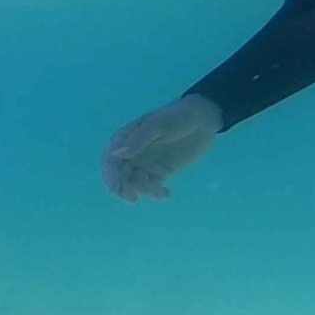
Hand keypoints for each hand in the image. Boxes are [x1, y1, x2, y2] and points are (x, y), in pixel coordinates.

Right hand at [101, 93, 222, 201]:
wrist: (204, 120)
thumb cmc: (178, 116)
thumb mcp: (159, 124)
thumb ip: (139, 139)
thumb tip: (117, 154)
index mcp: (125, 138)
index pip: (110, 159)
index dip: (110, 175)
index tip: (116, 189)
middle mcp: (131, 153)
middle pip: (118, 175)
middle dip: (122, 188)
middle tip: (132, 198)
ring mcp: (144, 164)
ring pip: (134, 184)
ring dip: (141, 190)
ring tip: (158, 190)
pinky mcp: (159, 174)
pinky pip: (151, 187)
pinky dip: (156, 193)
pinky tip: (166, 193)